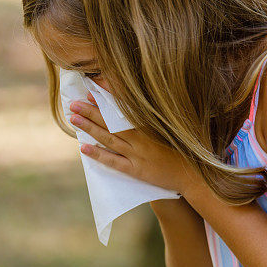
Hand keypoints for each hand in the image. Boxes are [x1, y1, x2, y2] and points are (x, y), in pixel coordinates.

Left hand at [68, 93, 201, 194]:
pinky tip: (84, 147)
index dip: (106, 100)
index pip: (123, 109)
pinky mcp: (136, 170)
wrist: (193, 175)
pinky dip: (98, 154)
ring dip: (90, 128)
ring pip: (108, 139)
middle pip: (111, 123)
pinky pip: (113, 161)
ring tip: (74, 119)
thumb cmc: (185, 148)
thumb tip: (141, 102)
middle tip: (74, 103)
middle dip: (91, 111)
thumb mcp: (173, 126)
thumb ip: (157, 115)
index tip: (92, 91)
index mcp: (150, 125)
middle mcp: (142, 138)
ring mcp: (138, 155)